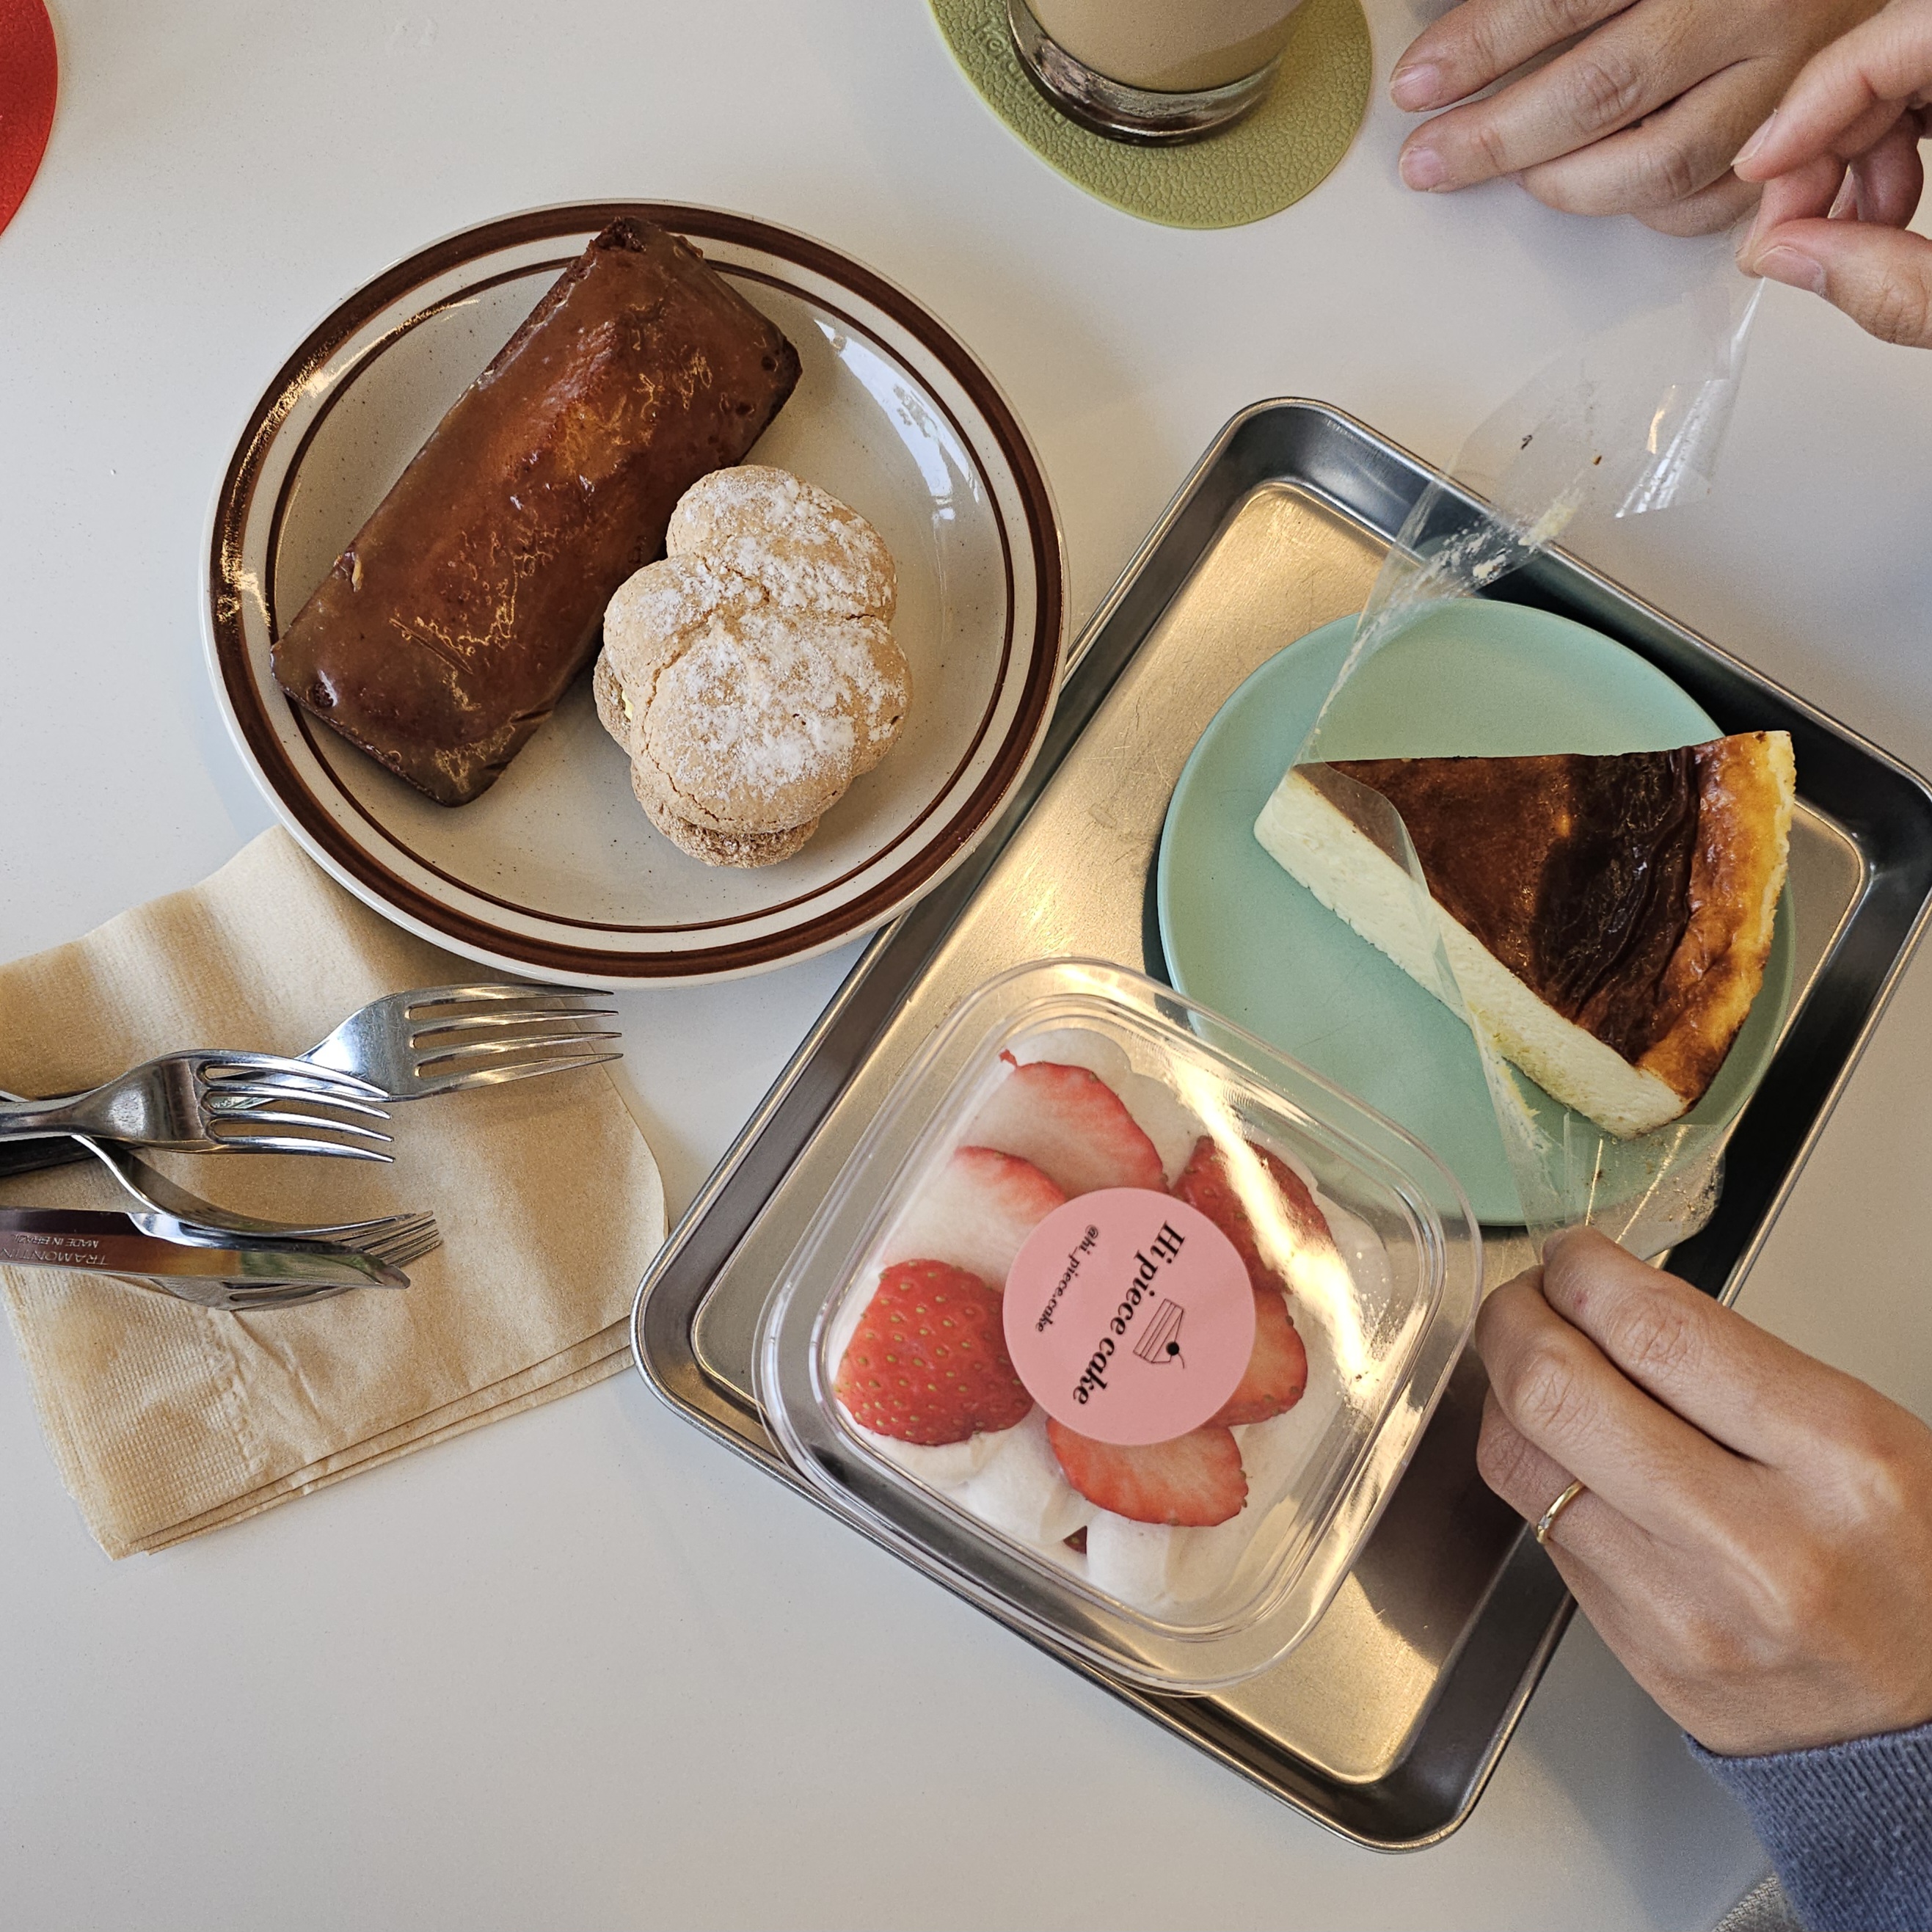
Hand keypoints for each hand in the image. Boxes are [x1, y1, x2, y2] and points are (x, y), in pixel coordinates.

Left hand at [1392, 0, 1882, 234]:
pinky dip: (1646, 212)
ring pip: (1660, 165)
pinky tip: (1604, 190)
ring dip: (1569, 184)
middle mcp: (1749, 13)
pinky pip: (1711, 204)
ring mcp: (1783, 84)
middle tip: (1434, 160)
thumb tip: (1468, 41)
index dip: (1479, 49)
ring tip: (1520, 176)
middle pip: (1601, 92)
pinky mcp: (1802, 142)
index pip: (1564, 0)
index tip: (1419, 85)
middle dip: (1497, 138)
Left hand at [1474, 1228, 1931, 1756]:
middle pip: (1557, 1392)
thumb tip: (1602, 1297)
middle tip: (1523, 1300)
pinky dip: (1534, 1470)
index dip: (1583, 1273)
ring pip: (1520, 1460)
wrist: (1928, 1717)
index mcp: (1836, 1457)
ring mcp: (1683, 1606)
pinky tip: (1562, 1450)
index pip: (1655, 1331)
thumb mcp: (1860, 1429)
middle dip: (1514, 1320)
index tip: (1571, 1256)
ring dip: (1503, 1391)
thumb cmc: (1906, 1560)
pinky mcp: (1638, 1651)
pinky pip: (1540, 1530)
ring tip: (1530, 1365)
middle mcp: (1754, 1539)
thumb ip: (1728, 1361)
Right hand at [1734, 0, 1931, 344]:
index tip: (1756, 173)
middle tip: (1788, 234)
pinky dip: (1889, 160)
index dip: (1804, 109)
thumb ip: (1892, 284)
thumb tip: (1788, 259)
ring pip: (1898, 79)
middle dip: (1820, 153)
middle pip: (1883, 59)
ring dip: (1850, 164)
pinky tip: (1879, 219)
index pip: (1886, 42)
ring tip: (1839, 241)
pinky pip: (1925, 96)